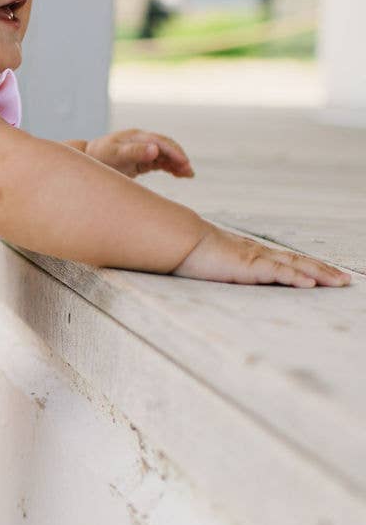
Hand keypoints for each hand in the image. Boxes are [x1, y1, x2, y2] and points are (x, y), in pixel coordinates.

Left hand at [84, 129, 194, 178]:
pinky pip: (160, 162)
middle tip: (188, 172)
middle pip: (166, 147)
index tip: (184, 163)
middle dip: (179, 158)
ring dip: (177, 163)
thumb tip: (156, 149)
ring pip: (165, 155)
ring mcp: (142, 150)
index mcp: (136, 137)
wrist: (86, 162)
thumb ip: (135, 152)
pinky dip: (171, 167)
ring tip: (188, 175)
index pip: (161, 142)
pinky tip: (180, 175)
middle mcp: (141, 141)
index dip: (174, 152)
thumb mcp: (115, 155)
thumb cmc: (99, 158)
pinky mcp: (141, 160)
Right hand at [171, 224, 350, 287]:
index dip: (308, 267)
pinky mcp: (248, 266)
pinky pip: (277, 273)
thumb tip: (222, 271)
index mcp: (252, 254)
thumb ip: (223, 267)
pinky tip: (310, 284)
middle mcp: (259, 254)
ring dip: (319, 274)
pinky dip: (295, 278)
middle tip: (345, 281)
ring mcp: (255, 258)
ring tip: (339, 282)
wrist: (179, 240)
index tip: (326, 275)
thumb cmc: (191, 252)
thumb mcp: (213, 262)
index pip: (287, 261)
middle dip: (324, 271)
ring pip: (295, 266)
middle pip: (299, 262)